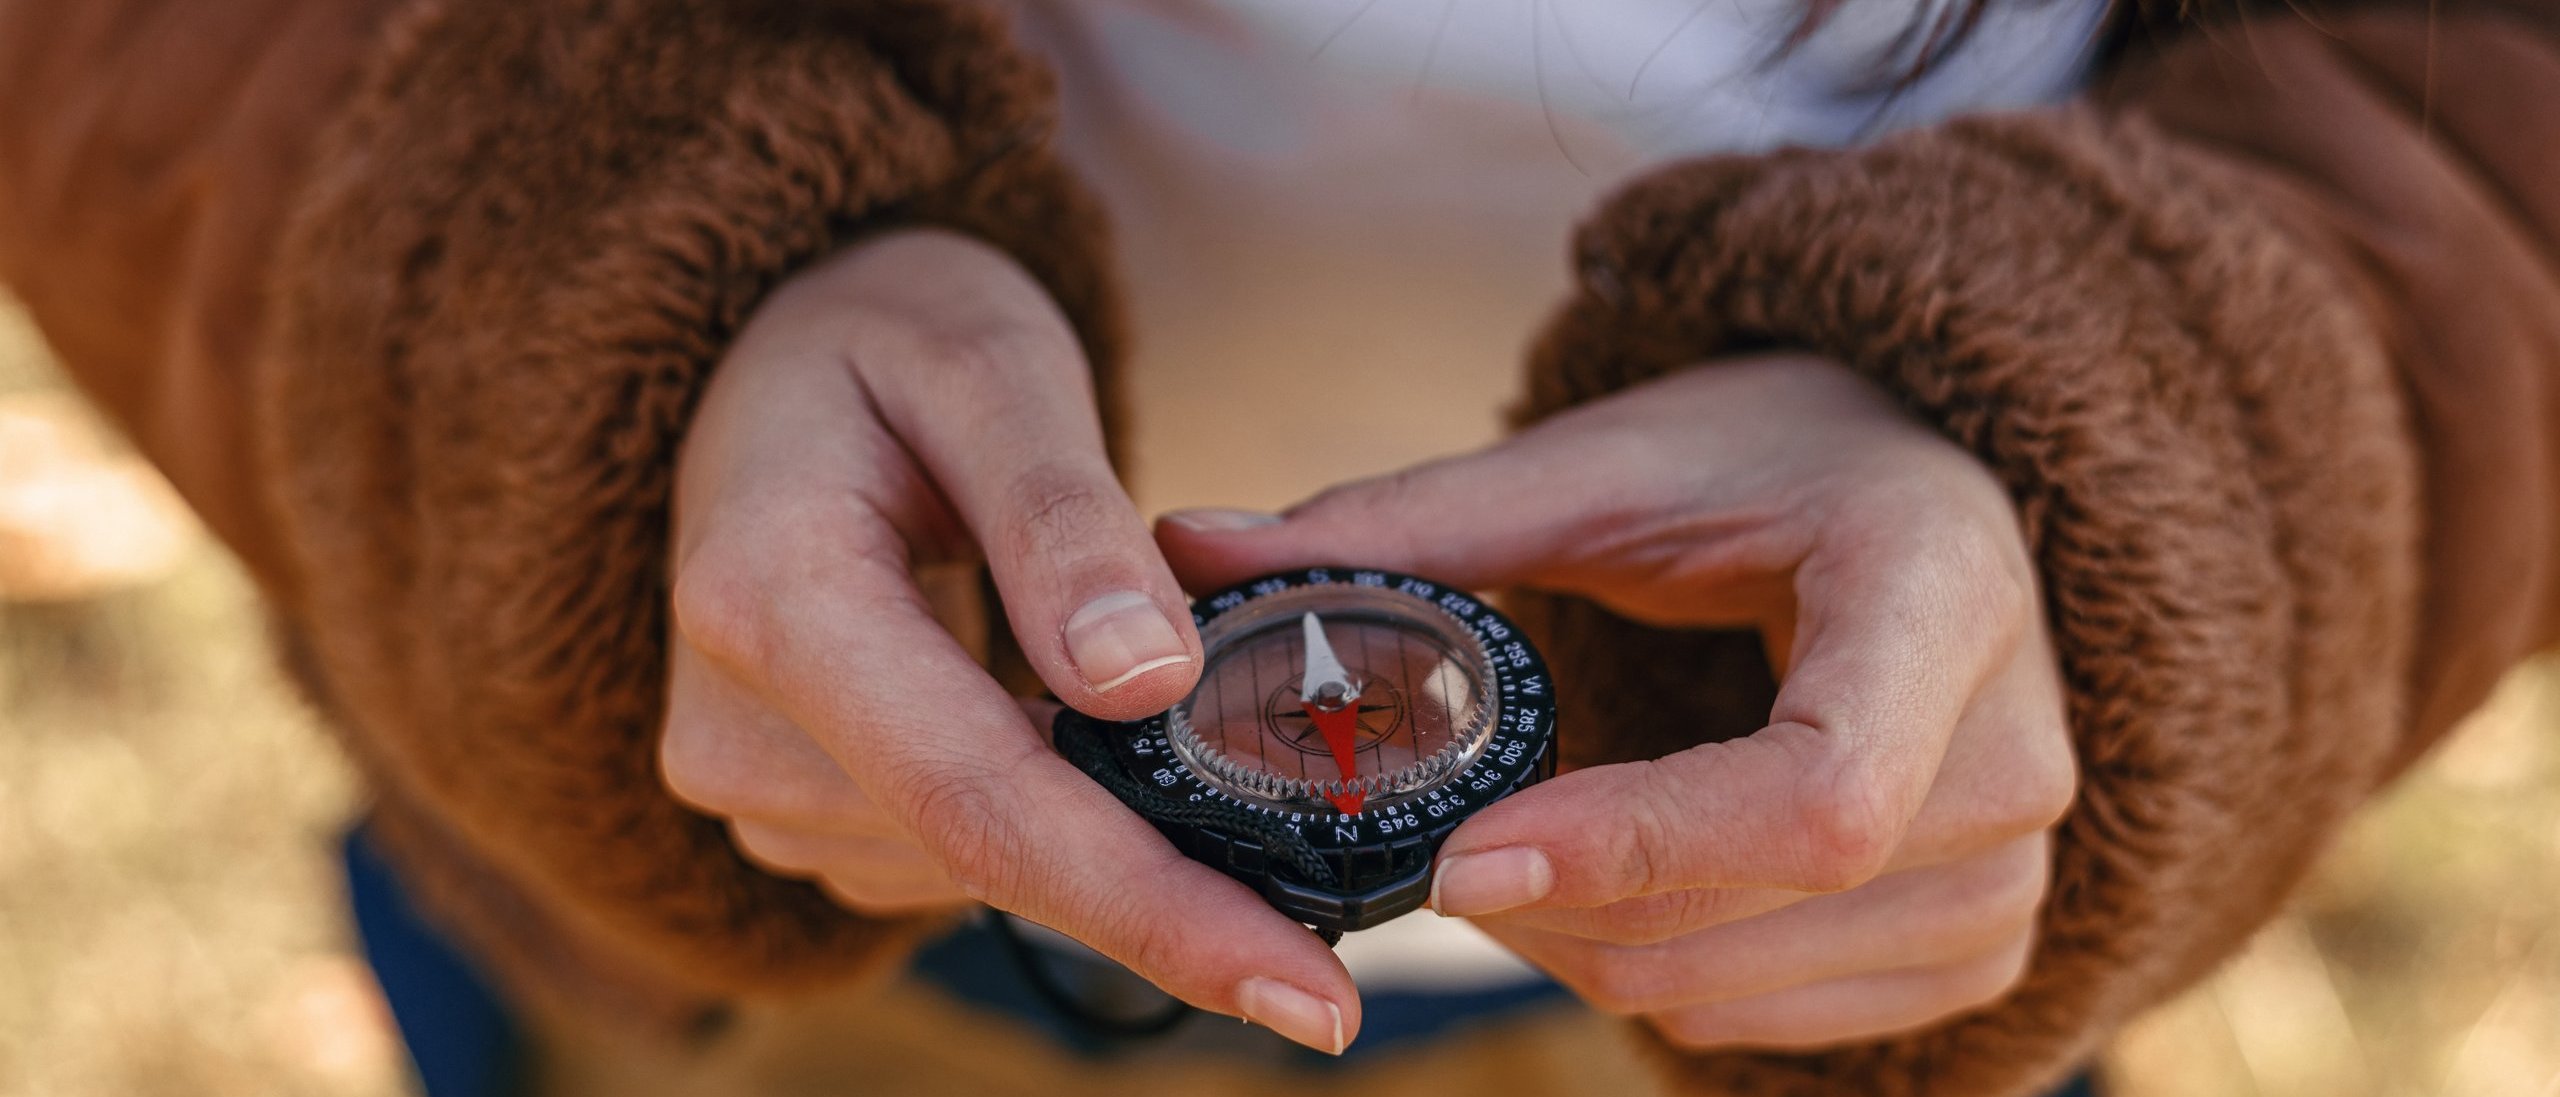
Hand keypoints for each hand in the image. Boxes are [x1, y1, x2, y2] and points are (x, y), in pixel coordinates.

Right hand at [659, 230, 1359, 1053]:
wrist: (773, 357)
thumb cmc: (891, 331)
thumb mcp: (990, 361)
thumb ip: (1059, 515)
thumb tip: (1148, 685)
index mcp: (771, 597)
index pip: (984, 799)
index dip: (1153, 911)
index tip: (1314, 998)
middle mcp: (733, 723)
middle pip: (992, 854)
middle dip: (1172, 889)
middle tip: (1337, 919)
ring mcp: (750, 779)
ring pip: (982, 867)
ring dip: (1110, 833)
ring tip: (1185, 730)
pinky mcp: (791, 804)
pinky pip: (956, 848)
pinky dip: (1054, 813)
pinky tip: (1087, 729)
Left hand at [1159, 356, 2072, 1050]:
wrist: (1931, 503)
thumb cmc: (1771, 464)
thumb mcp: (1615, 464)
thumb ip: (1419, 519)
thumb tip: (1188, 550)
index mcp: (1942, 599)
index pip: (1812, 794)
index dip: (1630, 846)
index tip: (1459, 861)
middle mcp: (2017, 757)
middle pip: (1756, 913)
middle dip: (1553, 903)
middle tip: (1421, 846)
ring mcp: (2012, 872)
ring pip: (1736, 994)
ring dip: (1581, 947)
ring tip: (1507, 851)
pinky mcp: (1980, 948)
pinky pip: (1769, 1028)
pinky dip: (1651, 978)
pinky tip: (1600, 889)